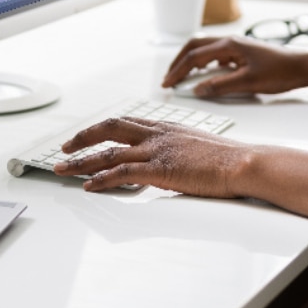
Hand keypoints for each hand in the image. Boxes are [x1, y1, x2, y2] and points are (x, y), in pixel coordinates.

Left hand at [53, 116, 253, 194]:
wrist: (244, 162)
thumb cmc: (228, 158)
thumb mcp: (197, 145)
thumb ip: (177, 149)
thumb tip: (169, 160)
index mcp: (166, 126)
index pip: (125, 121)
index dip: (101, 128)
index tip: (85, 135)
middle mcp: (157, 134)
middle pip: (110, 128)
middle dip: (82, 138)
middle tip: (63, 148)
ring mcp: (158, 151)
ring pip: (109, 152)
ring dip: (82, 162)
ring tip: (62, 169)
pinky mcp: (161, 169)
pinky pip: (123, 172)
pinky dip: (102, 179)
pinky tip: (89, 185)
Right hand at [161, 35, 307, 97]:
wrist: (303, 67)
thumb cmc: (280, 72)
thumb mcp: (248, 83)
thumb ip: (221, 86)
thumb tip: (198, 90)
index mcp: (229, 45)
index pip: (194, 57)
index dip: (178, 71)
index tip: (168, 84)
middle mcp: (230, 41)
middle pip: (194, 46)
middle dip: (178, 62)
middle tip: (169, 78)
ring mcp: (236, 45)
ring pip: (205, 49)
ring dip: (191, 61)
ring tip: (182, 76)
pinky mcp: (243, 52)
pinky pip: (216, 54)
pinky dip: (205, 63)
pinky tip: (207, 74)